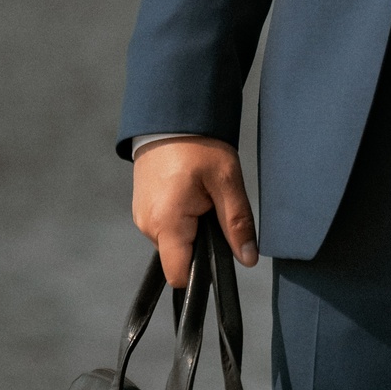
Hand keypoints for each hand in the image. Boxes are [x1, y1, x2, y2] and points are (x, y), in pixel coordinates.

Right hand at [132, 138, 257, 287]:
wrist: (171, 114)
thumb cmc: (198, 144)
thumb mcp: (226, 180)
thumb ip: (237, 223)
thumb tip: (248, 258)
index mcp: (167, 222)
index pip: (179, 275)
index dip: (201, 273)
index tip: (218, 249)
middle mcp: (148, 224)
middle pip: (179, 256)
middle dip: (200, 241)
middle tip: (212, 205)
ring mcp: (142, 215)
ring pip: (173, 240)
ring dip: (190, 226)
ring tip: (200, 192)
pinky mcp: (142, 206)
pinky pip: (165, 225)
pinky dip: (180, 215)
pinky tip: (188, 189)